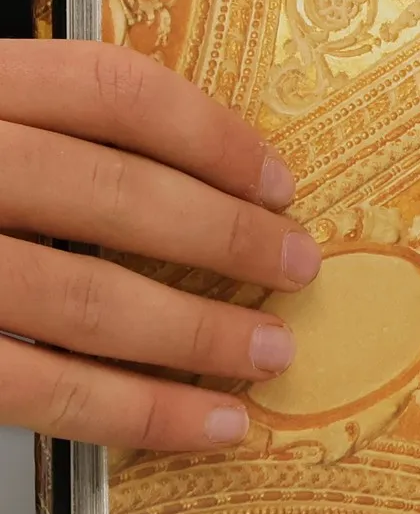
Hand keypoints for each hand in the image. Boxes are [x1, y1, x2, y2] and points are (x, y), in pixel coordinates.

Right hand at [0, 40, 314, 447]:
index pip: (107, 88)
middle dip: (222, 238)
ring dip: (195, 333)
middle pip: (110, 190)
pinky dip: (134, 412)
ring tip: (267, 355)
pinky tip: (204, 425)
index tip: (278, 180)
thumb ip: (29, 134)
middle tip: (297, 269)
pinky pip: (36, 385)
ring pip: (82, 294)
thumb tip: (185, 185)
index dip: (211, 135)